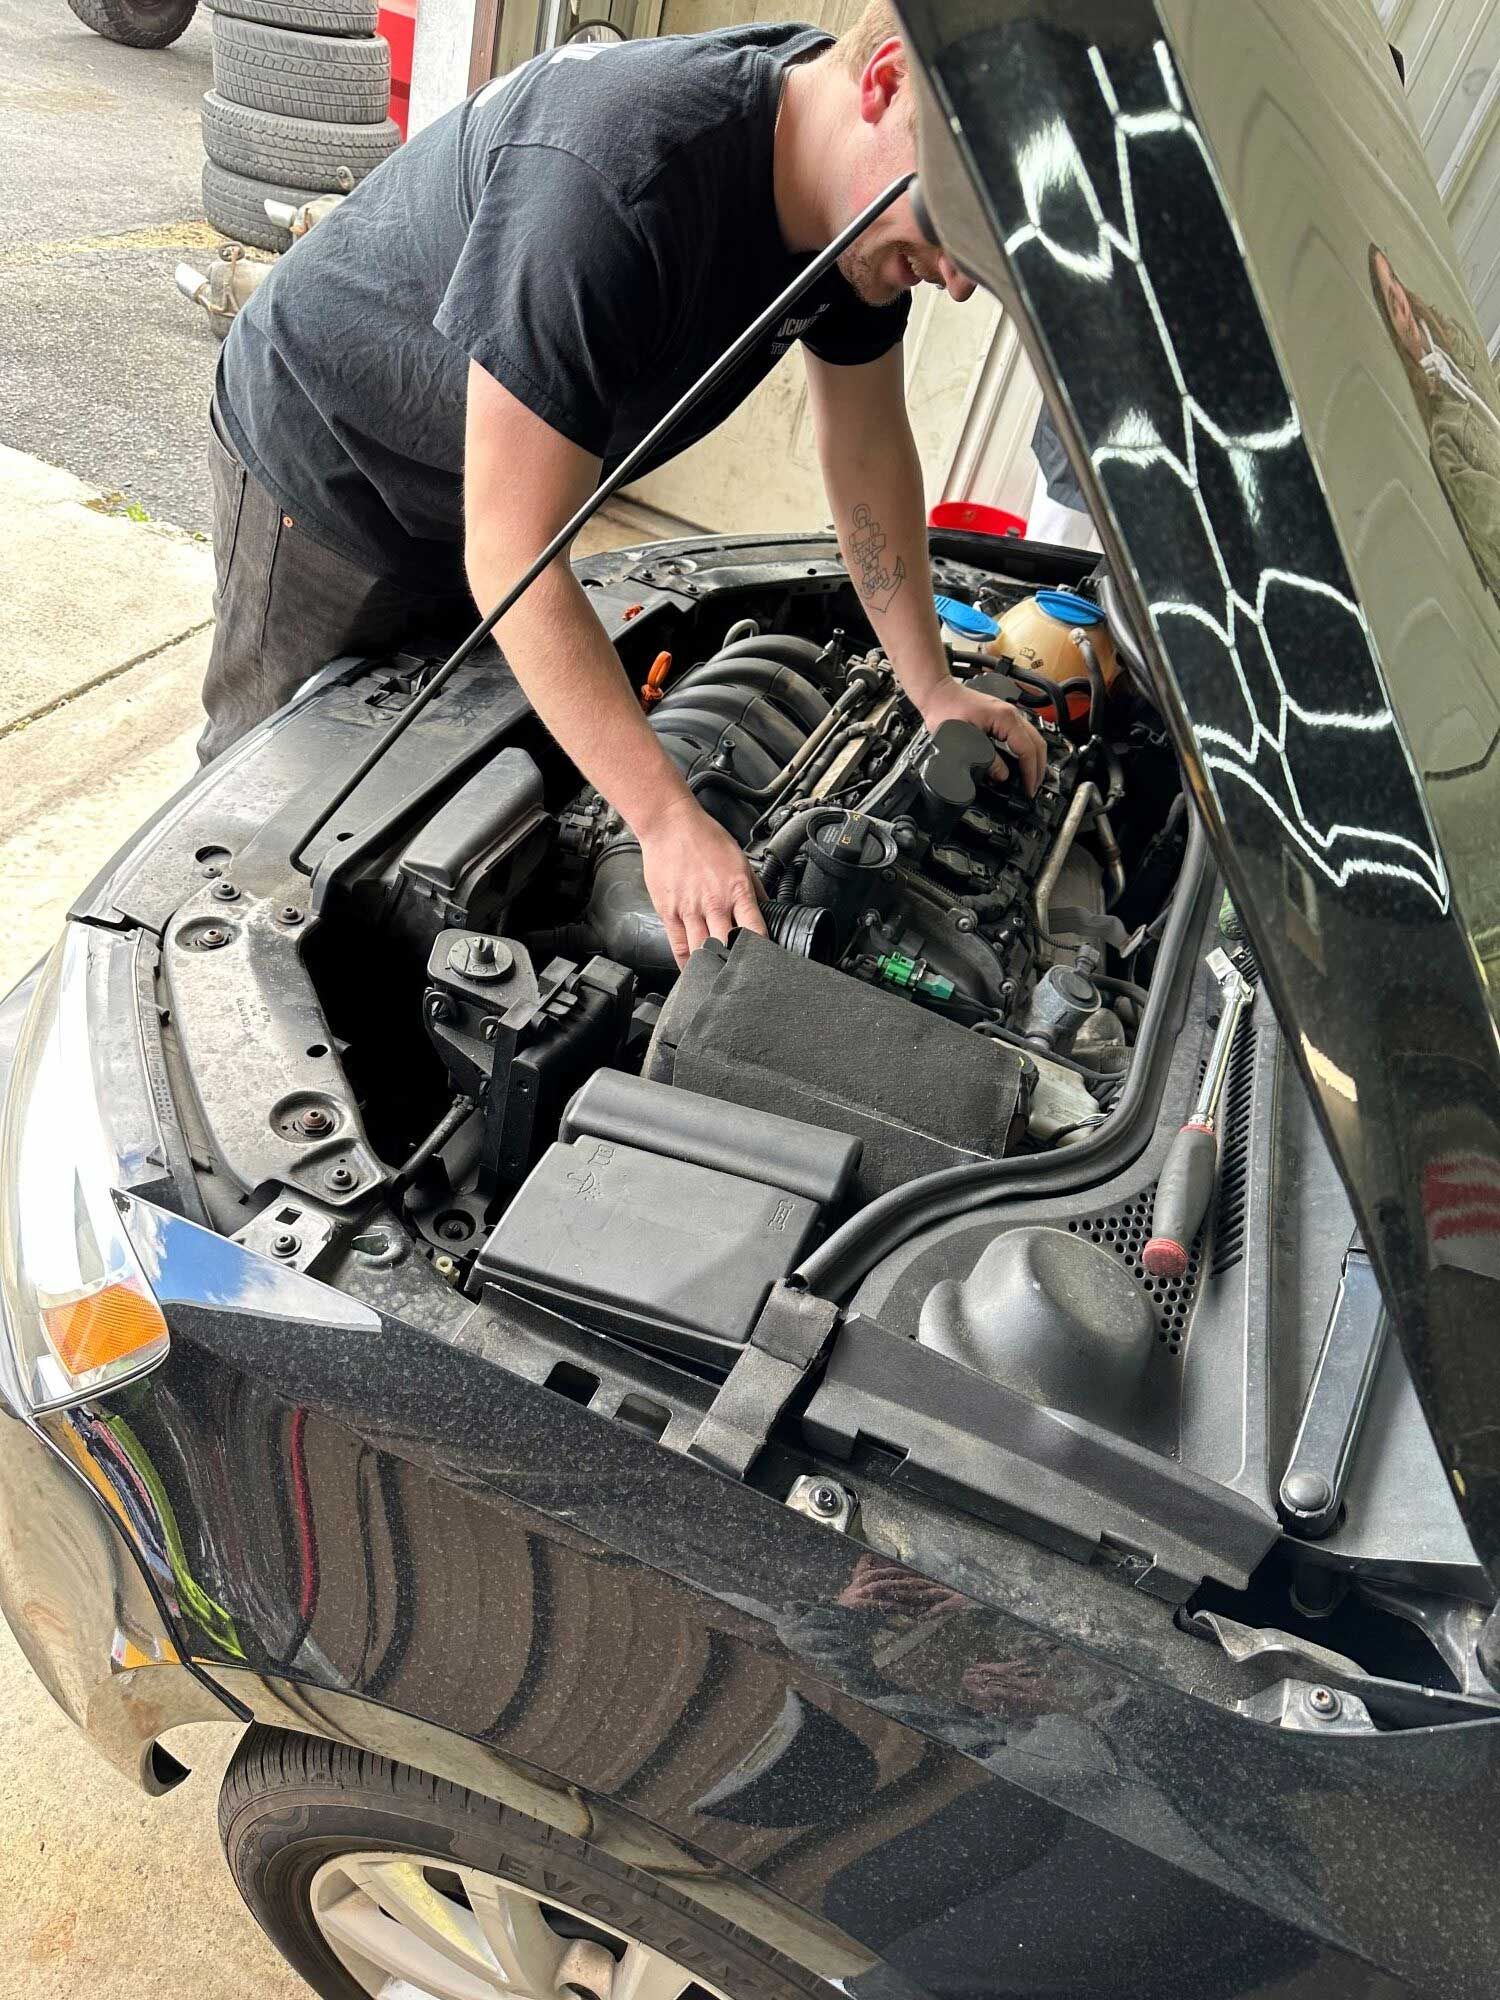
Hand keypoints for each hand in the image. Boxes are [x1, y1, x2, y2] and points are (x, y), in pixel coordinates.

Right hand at [637, 794, 766, 967]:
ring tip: (717, 979)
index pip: (755, 930)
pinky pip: (678, 946)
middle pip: (727, 946)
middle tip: (739, 979)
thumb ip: (753, 889)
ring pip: (701, 950)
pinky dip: (686, 963)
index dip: (761, 951)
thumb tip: (767, 909)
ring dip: (710, 967)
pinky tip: (692, 971)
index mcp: (736, 890)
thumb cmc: (705, 838)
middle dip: (733, 965)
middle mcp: (714, 903)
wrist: (670, 825)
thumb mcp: (740, 860)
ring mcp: (689, 909)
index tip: (764, 963)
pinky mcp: (668, 912)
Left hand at [917, 676, 1047, 795]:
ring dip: (1034, 761)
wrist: (939, 695)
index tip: (1028, 789)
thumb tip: (1002, 776)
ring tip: (1030, 780)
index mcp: (1005, 718)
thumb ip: (986, 759)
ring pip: (1033, 740)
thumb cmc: (947, 710)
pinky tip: (1021, 764)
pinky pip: (1023, 736)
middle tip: (1033, 789)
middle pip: (1037, 744)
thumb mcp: (964, 740)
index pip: (1028, 749)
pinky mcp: (1003, 719)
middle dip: (1038, 769)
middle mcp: (1012, 714)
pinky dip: (1026, 752)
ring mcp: (1009, 715)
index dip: (1030, 772)